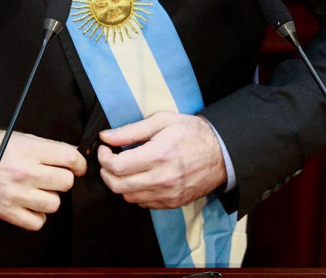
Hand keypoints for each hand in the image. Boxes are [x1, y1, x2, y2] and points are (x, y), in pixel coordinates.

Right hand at [0, 129, 86, 230]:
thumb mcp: (21, 138)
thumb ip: (46, 147)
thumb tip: (73, 155)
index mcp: (31, 150)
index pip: (70, 158)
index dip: (79, 163)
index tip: (77, 167)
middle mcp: (26, 172)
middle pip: (66, 182)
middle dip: (63, 180)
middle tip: (53, 178)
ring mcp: (17, 194)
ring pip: (54, 204)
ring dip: (50, 199)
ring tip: (38, 192)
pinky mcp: (8, 212)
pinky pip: (37, 222)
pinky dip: (37, 216)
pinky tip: (30, 206)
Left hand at [97, 112, 226, 208]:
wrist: (222, 153)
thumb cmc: (192, 133)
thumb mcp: (162, 121)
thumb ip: (131, 130)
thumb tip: (106, 136)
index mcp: (159, 154)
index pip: (117, 166)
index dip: (103, 158)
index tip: (104, 149)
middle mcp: (162, 178)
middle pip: (118, 186)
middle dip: (106, 172)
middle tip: (109, 159)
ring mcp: (168, 194)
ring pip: (128, 197)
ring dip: (120, 183)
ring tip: (125, 168)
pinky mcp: (172, 203)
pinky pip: (143, 203)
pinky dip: (135, 192)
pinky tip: (140, 177)